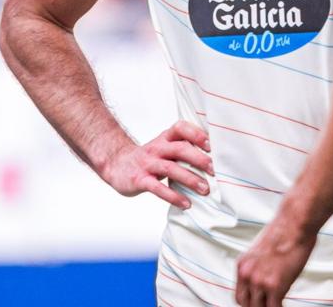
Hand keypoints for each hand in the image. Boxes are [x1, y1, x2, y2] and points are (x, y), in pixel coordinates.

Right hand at [98, 120, 212, 208]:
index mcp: (165, 138)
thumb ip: (184, 147)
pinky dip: (173, 196)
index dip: (196, 134)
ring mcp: (147, 163)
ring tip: (205, 190)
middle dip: (199, 159)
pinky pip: (157, 188)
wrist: (116, 165)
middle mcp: (157, 148)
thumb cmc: (150, 157)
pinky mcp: (139, 180)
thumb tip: (216, 157)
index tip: (212, 145)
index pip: (181, 128)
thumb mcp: (165, 147)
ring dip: (190, 179)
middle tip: (216, 171)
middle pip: (180, 149)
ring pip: (170, 168)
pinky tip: (186, 204)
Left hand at [236, 215, 316, 306]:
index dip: (249, 302)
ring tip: (277, 302)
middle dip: (257, 306)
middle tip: (267, 303)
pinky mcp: (275, 285)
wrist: (295, 224)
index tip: (257, 303)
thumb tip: (265, 280)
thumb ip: (259, 269)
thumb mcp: (262, 252)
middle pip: (246, 304)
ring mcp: (260, 281)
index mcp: (243, 265)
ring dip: (269, 306)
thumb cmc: (285, 232)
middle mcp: (248, 274)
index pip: (239, 296)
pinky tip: (283, 305)